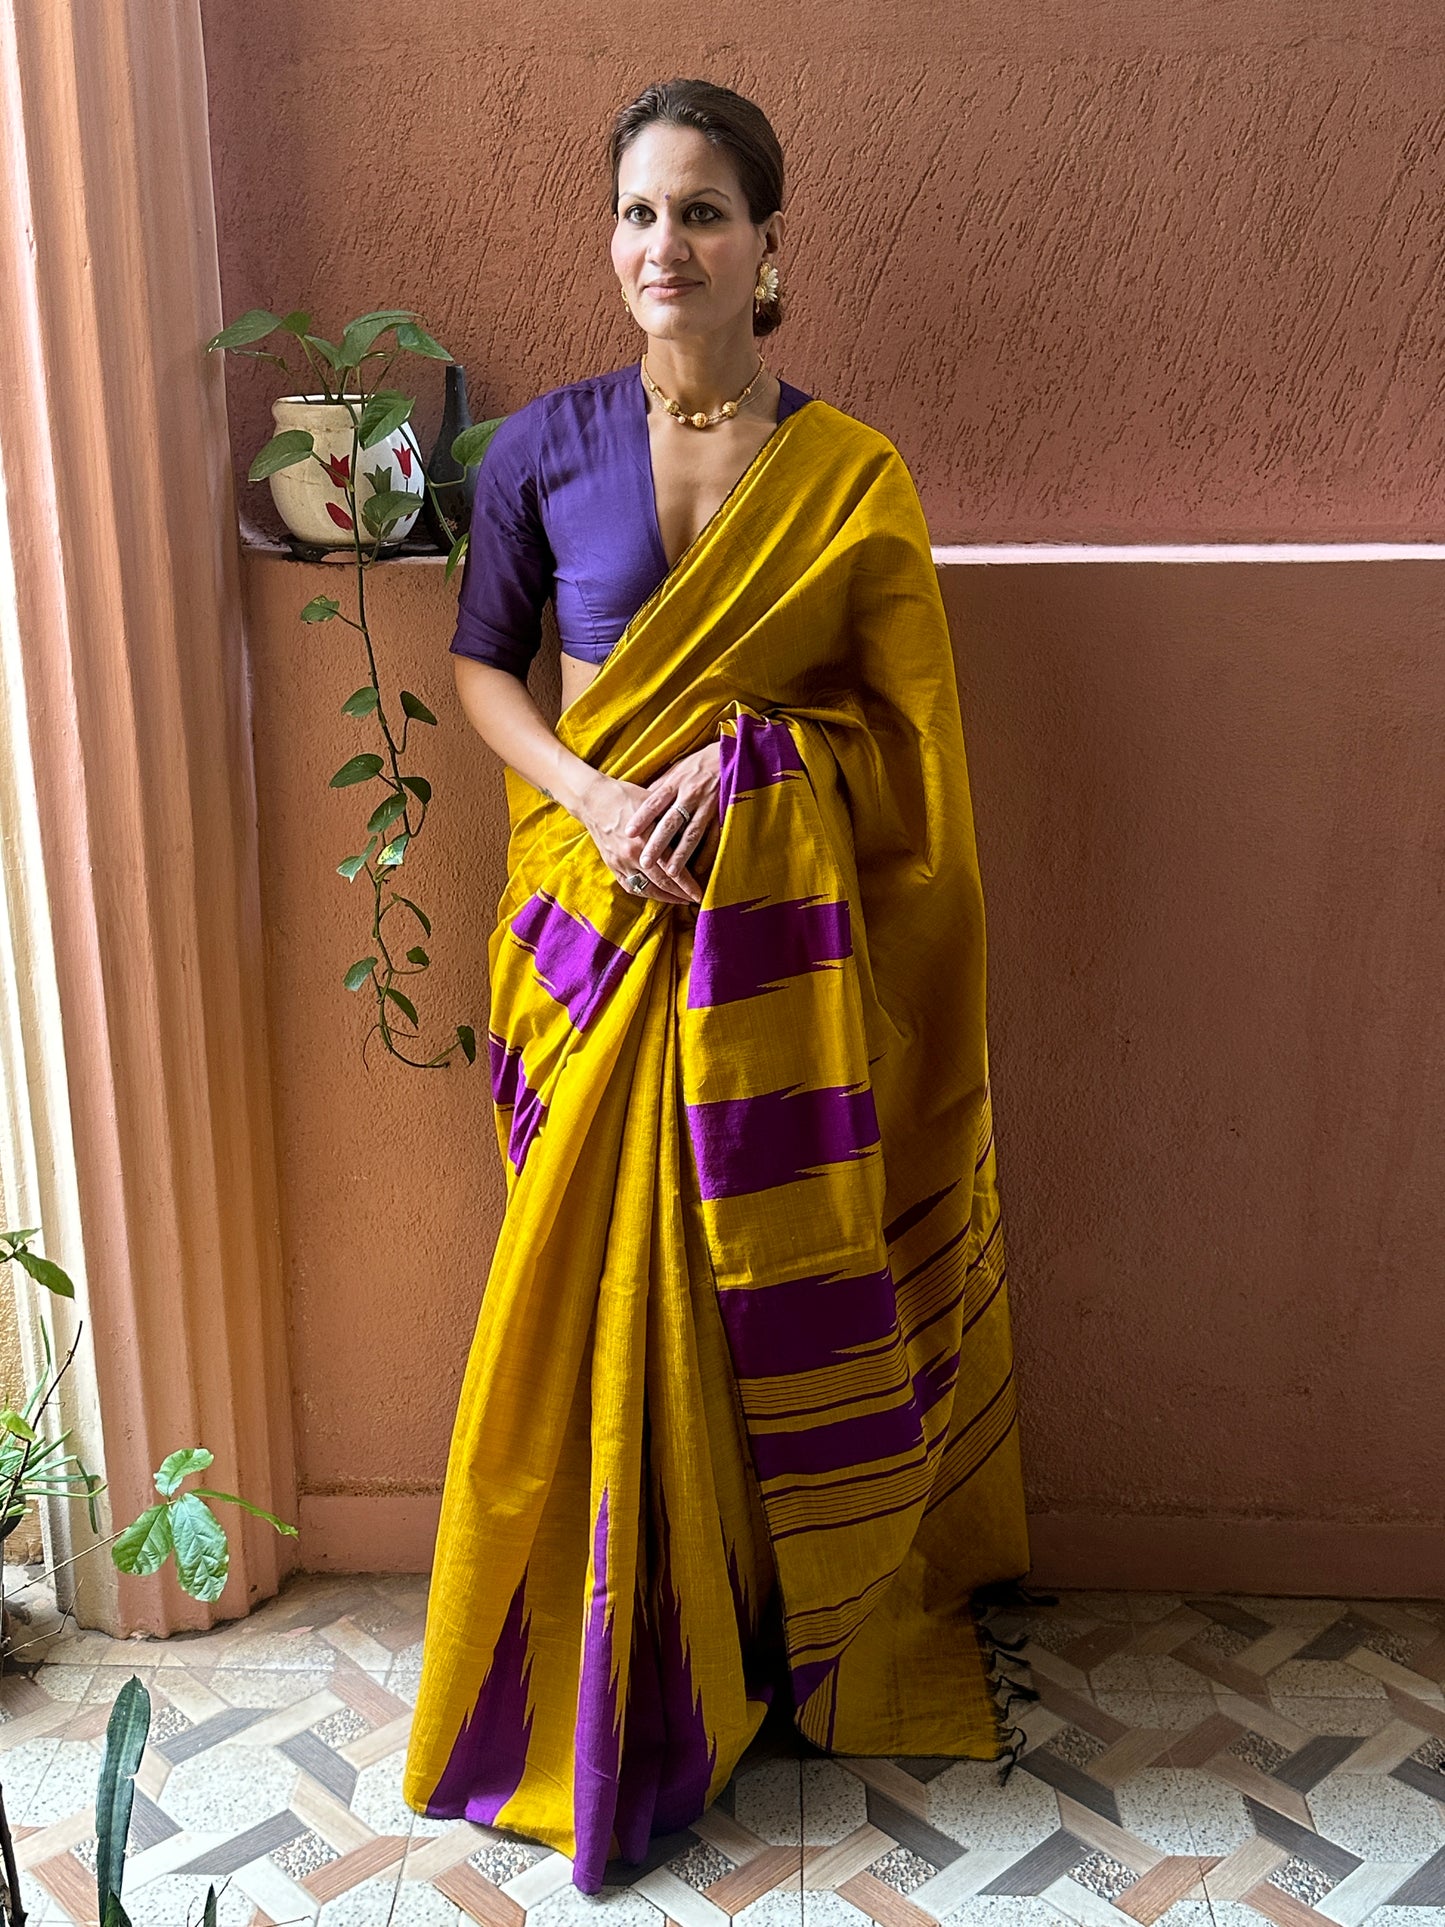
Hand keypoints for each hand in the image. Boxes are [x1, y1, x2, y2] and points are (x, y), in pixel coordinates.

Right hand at [574, 765, 702, 905]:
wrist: (594, 800)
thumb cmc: (627, 797)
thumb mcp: (654, 805)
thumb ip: (671, 823)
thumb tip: (693, 835)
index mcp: (646, 839)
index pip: (672, 868)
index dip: (688, 884)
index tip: (700, 893)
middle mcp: (633, 855)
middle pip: (662, 883)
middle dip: (680, 894)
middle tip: (695, 899)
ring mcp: (621, 863)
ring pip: (646, 889)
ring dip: (665, 897)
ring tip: (679, 899)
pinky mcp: (612, 866)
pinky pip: (630, 886)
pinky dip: (645, 893)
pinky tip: (657, 894)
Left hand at [622, 741, 721, 905]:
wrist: (732, 755)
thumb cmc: (699, 764)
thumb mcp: (676, 769)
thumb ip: (660, 788)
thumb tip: (640, 804)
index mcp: (676, 783)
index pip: (654, 802)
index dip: (642, 817)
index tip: (629, 833)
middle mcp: (690, 794)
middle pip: (671, 822)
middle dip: (657, 843)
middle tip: (645, 862)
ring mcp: (708, 805)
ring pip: (692, 833)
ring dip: (681, 854)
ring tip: (671, 872)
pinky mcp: (723, 813)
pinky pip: (715, 837)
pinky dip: (708, 854)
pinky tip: (698, 868)